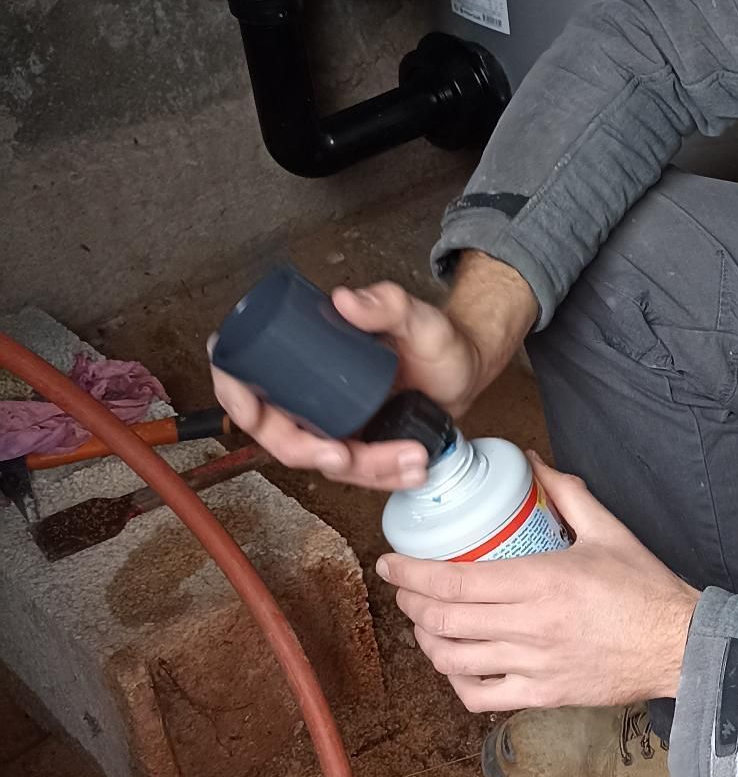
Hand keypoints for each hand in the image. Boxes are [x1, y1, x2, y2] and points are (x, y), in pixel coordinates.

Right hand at [209, 281, 487, 490]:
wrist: (465, 368)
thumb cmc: (432, 337)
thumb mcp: (415, 316)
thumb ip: (386, 302)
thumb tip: (344, 300)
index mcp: (300, 356)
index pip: (243, 377)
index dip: (234, 397)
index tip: (253, 412)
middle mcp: (307, 395)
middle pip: (280, 435)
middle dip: (309, 451)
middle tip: (344, 454)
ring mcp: (331, 424)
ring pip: (325, 461)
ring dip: (366, 468)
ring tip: (411, 456)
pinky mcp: (356, 446)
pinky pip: (358, 472)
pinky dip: (385, 476)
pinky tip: (414, 469)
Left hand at [377, 458, 699, 712]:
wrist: (680, 646)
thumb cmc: (646, 590)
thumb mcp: (609, 531)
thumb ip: (567, 494)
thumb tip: (533, 463)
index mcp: (542, 580)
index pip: (455, 580)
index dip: (411, 573)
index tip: (390, 563)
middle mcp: (531, 625)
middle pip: (444, 620)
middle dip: (410, 603)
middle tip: (403, 589)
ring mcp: (534, 665)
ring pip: (454, 659)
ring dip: (427, 641)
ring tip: (423, 623)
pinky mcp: (542, 694)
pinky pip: (481, 696)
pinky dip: (457, 681)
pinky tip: (456, 664)